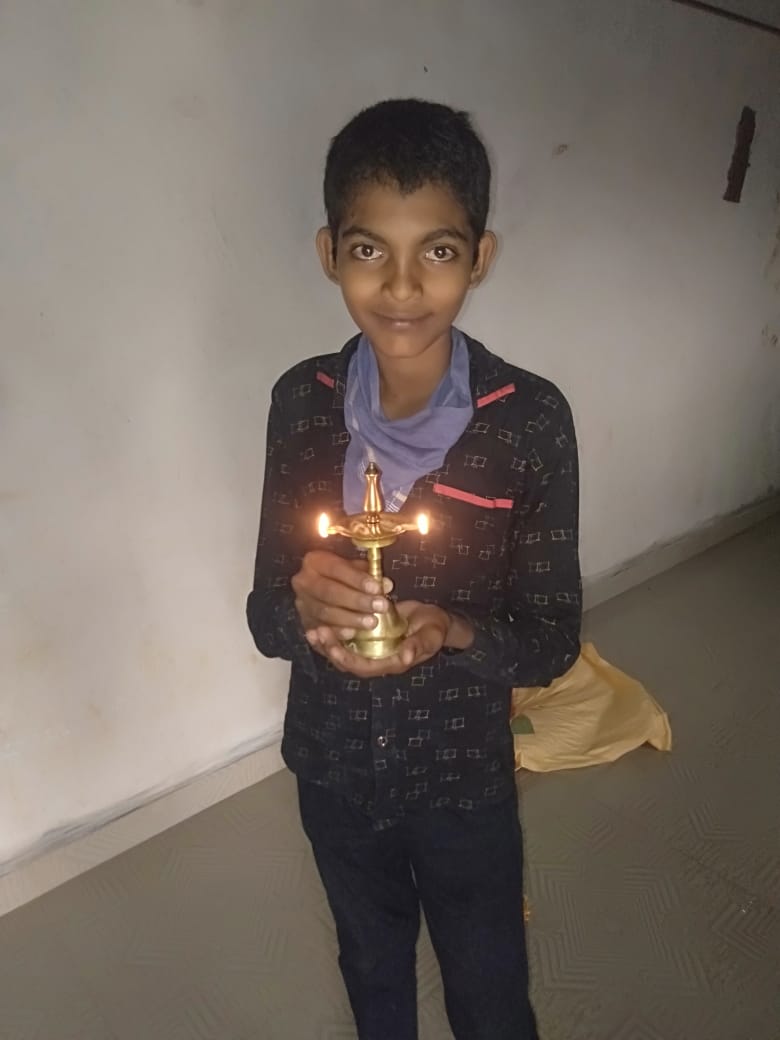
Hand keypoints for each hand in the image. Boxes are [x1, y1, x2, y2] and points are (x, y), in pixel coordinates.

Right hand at [291, 550, 390, 638]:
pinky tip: (353, 633)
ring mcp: (301, 603)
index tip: (377, 588)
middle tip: (380, 606)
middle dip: (356, 600)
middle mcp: (303, 581)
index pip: (336, 568)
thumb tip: (386, 584)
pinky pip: (321, 629)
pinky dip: (337, 632)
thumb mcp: (353, 568)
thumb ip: (368, 574)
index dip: (357, 579)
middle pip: (329, 592)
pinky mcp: (304, 622)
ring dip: (350, 619)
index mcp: (314, 561)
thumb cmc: (342, 576)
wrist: (320, 588)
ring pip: (325, 613)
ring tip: (372, 622)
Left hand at [307, 601, 451, 677]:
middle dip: (330, 650)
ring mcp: (370, 650)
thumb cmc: (434, 627)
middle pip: (347, 662)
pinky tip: (318, 623)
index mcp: (391, 663)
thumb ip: (420, 645)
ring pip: (342, 653)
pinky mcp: (366, 639)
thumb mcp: (432, 634)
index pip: (365, 667)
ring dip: (327, 644)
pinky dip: (332, 634)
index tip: (333, 646)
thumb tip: (406, 657)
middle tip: (317, 633)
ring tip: (313, 631)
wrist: (432, 620)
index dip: (347, 659)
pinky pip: (345, 640)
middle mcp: (377, 660)